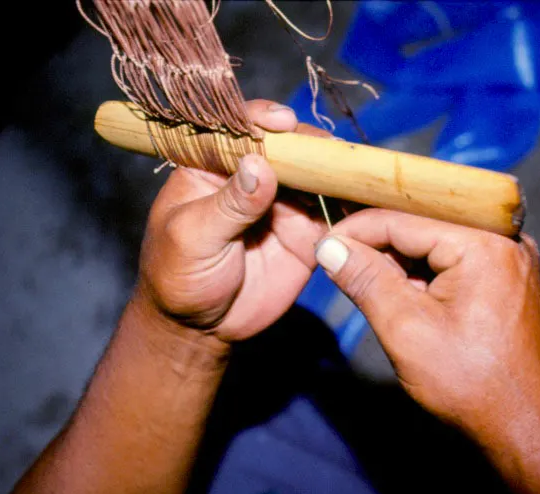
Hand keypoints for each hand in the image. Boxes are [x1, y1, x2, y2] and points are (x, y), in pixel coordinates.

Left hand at [135, 100, 330, 343]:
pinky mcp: (306, 231)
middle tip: (328, 151)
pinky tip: (362, 199)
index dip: (262, 119)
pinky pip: (332, 211)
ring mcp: (282, 202)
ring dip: (333, 171)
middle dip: (308, 144)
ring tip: (351, 173)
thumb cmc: (178, 276)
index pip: (237, 128)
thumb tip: (260, 165)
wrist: (199, 329)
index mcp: (212, 166)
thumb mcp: (193, 238)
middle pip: (285, 146)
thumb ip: (228, 204)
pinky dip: (349, 203)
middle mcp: (252, 177)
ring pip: (314, 174)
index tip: (283, 122)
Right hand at [313, 209, 539, 493]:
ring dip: (402, 262)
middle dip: (379, 245)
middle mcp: (506, 241)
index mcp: (485, 244)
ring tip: (368, 284)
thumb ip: (366, 280)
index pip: (404, 219)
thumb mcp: (405, 329)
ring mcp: (513, 261)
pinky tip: (404, 296)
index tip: (322, 243)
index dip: (357, 230)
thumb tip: (330, 248)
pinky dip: (427, 275)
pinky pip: (459, 262)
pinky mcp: (511, 282)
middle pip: (424, 226)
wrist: (527, 431)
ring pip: (439, 244)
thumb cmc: (472, 385)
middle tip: (339, 262)